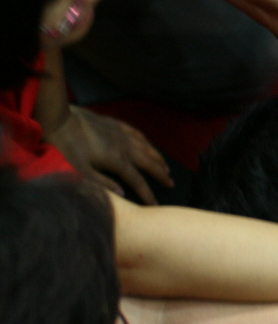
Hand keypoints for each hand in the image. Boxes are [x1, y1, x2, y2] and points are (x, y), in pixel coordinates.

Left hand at [45, 105, 171, 204]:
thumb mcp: (81, 170)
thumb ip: (103, 183)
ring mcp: (122, 134)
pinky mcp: (116, 125)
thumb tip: (123, 194)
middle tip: (171, 183)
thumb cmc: (67, 147)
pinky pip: (137, 134)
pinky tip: (149, 145)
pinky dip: (146, 142)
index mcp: (117, 161)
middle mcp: (125, 147)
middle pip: (149, 163)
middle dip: (161, 174)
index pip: (137, 180)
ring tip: (166, 167)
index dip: (147, 193)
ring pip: (147, 148)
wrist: (60, 119)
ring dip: (158, 159)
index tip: (155, 204)